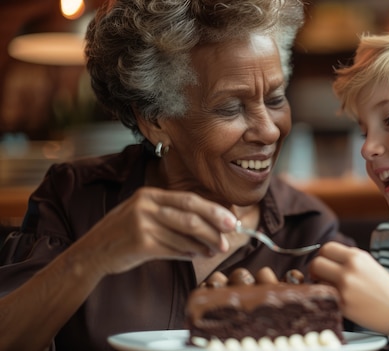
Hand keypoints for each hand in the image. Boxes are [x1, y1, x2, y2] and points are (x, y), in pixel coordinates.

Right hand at [70, 187, 237, 275]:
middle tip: (228, 237)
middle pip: (190, 216)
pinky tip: (197, 255)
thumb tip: (210, 221)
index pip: (189, 199)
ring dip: (204, 244)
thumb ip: (171, 214)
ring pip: (184, 235)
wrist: (92, 253)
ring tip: (215, 250)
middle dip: (214, 227)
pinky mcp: (140, 244)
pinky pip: (173, 249)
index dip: (213, 210)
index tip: (231, 220)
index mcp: (149, 194)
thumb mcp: (144, 214)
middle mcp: (146, 206)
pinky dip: (188, 253)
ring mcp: (142, 224)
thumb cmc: (124, 234)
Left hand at [309, 242, 388, 335]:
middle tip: (321, 276)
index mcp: (356, 257)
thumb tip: (327, 257)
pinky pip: (324, 296)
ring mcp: (345, 288)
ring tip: (333, 288)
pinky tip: (339, 298)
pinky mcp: (342, 304)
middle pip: (316, 263)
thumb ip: (348, 258)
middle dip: (315, 270)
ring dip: (321, 284)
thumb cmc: (383, 288)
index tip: (324, 262)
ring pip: (317, 280)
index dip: (322, 255)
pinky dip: (327, 296)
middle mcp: (349, 270)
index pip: (326, 248)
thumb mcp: (368, 264)